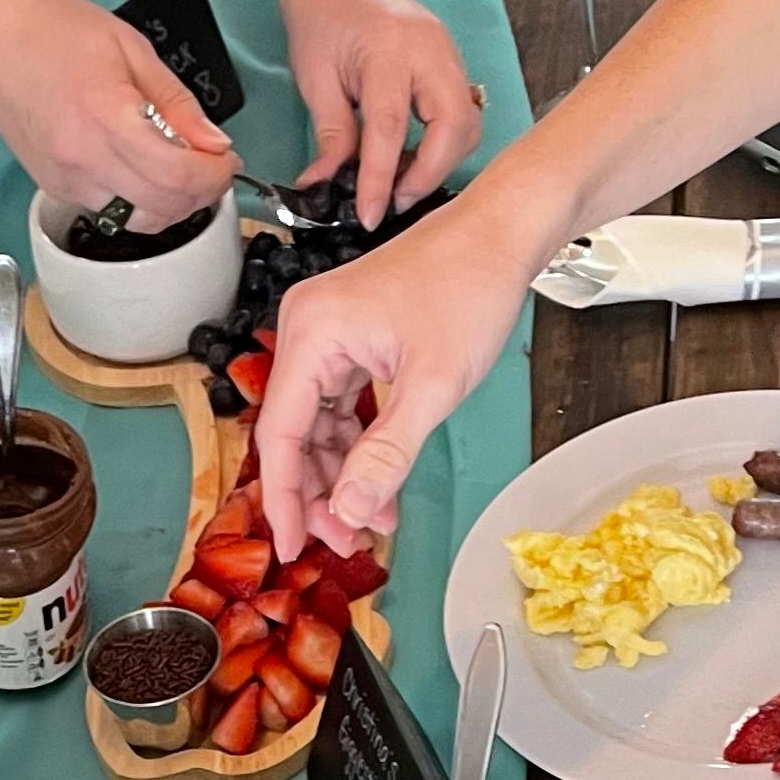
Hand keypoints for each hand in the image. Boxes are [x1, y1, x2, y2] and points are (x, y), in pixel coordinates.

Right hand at [0, 0, 237, 228]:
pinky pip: (113, 211)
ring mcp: (68, 181)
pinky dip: (139, 198)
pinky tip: (140, 166)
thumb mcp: (132, 49)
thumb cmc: (51, 31)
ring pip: (140, 220)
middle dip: (201, 193)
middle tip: (212, 166)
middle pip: (163, 208)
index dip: (215, 175)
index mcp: (107, 118)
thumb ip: (177, 102)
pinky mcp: (57, 189)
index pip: (178, 175)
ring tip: (178, 167)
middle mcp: (84, 160)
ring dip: (171, 203)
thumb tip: (212, 142)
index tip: (226, 161)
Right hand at [256, 178, 542, 556]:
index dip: (284, 498)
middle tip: (348, 541)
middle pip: (294, 433)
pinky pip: (339, 406)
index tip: (293, 546)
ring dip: (342, 475)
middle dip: (320, 493)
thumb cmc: (469, 285)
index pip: (279, 433)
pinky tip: (379, 482)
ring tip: (373, 519)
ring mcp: (327, 334)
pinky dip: (357, 445)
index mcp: (312, 332)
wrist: (500, 234)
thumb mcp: (432, 386)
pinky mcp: (349, 339)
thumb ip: (387, 454)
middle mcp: (307, 329)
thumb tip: (351, 511)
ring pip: (317, 425)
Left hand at [279, 0, 481, 226]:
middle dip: (428, 174)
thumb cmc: (324, 17)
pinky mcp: (452, 65)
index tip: (370, 215)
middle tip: (394, 201)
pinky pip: (463, 115)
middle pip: (453, 127)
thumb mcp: (316, 78)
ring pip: (467, 125)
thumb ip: (331, 136)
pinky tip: (413, 157)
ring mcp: (448, 55)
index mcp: (389, 50)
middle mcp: (429, 51)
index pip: (390, 129)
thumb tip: (326, 186)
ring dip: (441, 162)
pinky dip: (444, 145)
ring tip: (401, 180)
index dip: (381, 180)